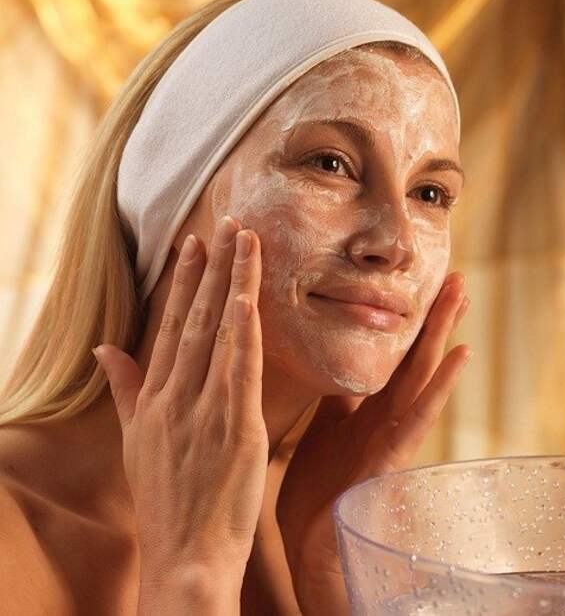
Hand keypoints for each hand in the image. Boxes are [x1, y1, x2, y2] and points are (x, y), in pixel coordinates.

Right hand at [92, 216, 266, 588]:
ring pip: (219, 333)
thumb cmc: (164, 496)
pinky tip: (248, 298)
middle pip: (194, 318)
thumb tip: (104, 349)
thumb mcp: (135, 439)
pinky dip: (244, 332)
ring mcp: (205, 408)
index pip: (170, 325)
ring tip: (245, 241)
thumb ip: (125, 389)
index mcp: (155, 396)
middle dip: (211, 268)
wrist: (184, 552)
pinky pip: (240, 369)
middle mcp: (176, 394)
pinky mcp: (235, 426)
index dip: (182, 282)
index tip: (193, 245)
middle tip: (225, 223)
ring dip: (233, 284)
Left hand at [276, 272, 470, 614]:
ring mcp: (391, 434)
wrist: (310, 541)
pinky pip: (419, 416)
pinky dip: (441, 386)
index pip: (391, 353)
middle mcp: (384, 414)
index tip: (420, 285)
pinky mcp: (390, 457)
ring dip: (443, 335)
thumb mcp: (325, 425)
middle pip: (412, 355)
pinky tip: (462, 354)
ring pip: (421, 375)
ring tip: (462, 295)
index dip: (406, 321)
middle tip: (453, 275)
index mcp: (366, 406)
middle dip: (433, 317)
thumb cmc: (316, 484)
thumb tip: (337, 360)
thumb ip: (336, 394)